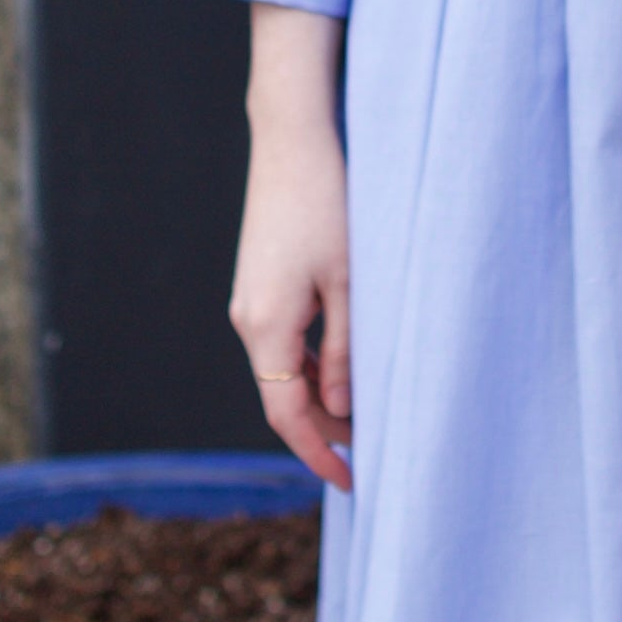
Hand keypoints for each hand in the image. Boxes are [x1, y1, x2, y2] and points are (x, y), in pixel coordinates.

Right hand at [232, 3, 352, 492]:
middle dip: (324, 430)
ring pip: (282, 371)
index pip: (286, 414)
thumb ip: (347, 350)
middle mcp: (247, 319)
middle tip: (374, 452)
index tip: (352, 481)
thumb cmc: (329, 203)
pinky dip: (310, 367)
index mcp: (266, 325)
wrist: (293, 139)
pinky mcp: (259, 285)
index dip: (318, 453)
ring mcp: (249, 301)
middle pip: (282, 397)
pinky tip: (344, 370)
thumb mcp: (351, 282)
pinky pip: (281, 344)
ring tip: (367, 417)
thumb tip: (341, 408)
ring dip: (320, 398)